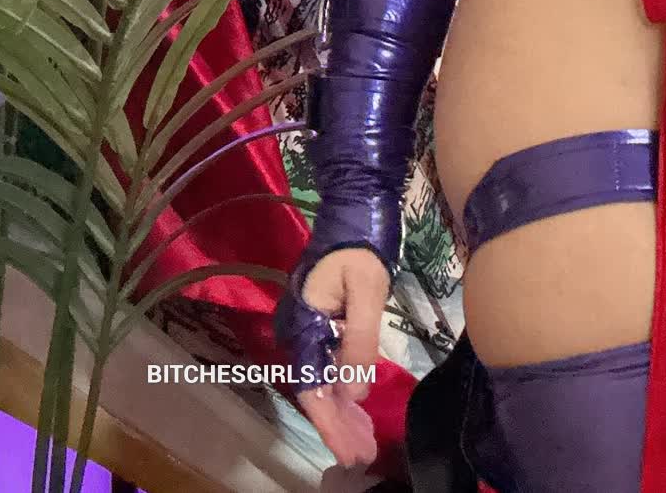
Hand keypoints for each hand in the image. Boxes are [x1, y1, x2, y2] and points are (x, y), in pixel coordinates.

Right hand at [291, 246, 387, 468]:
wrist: (355, 210)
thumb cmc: (361, 248)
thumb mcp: (366, 292)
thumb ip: (358, 342)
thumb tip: (354, 394)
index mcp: (303, 326)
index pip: (312, 387)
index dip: (330, 423)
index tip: (350, 452)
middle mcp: (300, 333)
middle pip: (316, 391)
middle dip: (339, 426)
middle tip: (364, 456)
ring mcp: (310, 329)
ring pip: (323, 382)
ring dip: (343, 413)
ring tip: (365, 443)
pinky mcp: (324, 324)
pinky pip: (330, 367)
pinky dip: (345, 390)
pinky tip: (359, 409)